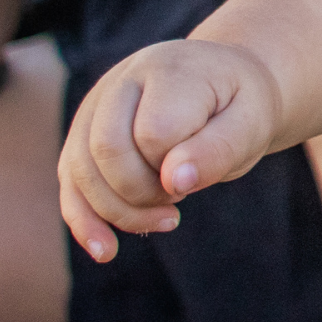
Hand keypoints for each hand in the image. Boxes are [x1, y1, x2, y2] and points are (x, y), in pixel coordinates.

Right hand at [56, 39, 285, 259]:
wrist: (227, 84)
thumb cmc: (241, 106)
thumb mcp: (252, 123)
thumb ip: (218, 149)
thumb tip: (174, 181)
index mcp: (169, 70)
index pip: (153, 133)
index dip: (176, 166)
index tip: (203, 170)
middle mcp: (122, 80)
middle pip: (105, 149)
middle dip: (142, 192)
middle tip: (181, 200)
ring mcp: (96, 105)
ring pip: (80, 168)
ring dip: (118, 210)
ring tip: (169, 219)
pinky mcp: (85, 132)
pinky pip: (70, 180)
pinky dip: (84, 220)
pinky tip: (107, 251)